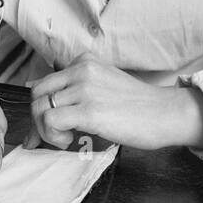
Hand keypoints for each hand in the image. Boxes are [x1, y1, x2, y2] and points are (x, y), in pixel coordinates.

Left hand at [26, 53, 202, 151]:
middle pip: (36, 93)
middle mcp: (81, 70)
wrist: (165, 114)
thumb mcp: (103, 86)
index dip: (40, 107)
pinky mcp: (88, 110)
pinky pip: (49, 121)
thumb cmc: (137, 107)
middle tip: (54, 136)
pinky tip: (70, 140)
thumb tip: (41, 98)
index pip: (45, 82)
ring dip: (46, 131)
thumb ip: (76, 88)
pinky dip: (52, 136)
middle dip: (37, 119)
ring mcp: (84, 89)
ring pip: (40, 108)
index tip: (44, 127)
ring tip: (67, 139)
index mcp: (85, 62)